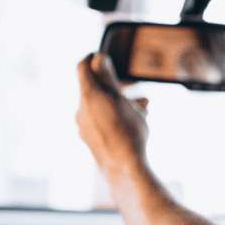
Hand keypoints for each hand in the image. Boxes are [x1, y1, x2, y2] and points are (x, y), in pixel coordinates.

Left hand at [76, 53, 150, 183]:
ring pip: (101, 105)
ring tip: (142, 108)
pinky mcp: (90, 138)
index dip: (92, 59)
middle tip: (135, 88)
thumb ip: (108, 78)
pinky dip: (114, 115)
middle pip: (95, 88)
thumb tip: (98, 58)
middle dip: (116, 86)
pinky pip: (100, 120)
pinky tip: (132, 122)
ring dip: (119, 102)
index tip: (103, 58)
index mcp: (88, 95)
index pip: (83, 67)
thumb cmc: (127, 131)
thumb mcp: (122, 99)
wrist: (124, 167)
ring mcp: (84, 126)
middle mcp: (81, 109)